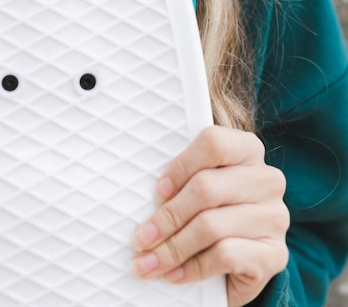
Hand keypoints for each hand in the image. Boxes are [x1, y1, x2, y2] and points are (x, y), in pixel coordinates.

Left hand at [132, 125, 289, 306]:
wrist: (243, 260)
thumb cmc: (212, 210)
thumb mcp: (198, 186)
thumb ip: (182, 180)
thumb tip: (144, 200)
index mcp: (247, 150)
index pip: (213, 144)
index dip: (180, 167)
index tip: (158, 192)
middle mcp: (267, 180)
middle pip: (206, 188)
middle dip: (167, 217)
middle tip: (142, 237)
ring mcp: (274, 217)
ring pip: (211, 226)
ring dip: (173, 247)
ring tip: (149, 261)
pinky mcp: (275, 255)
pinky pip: (225, 255)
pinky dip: (193, 267)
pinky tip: (176, 274)